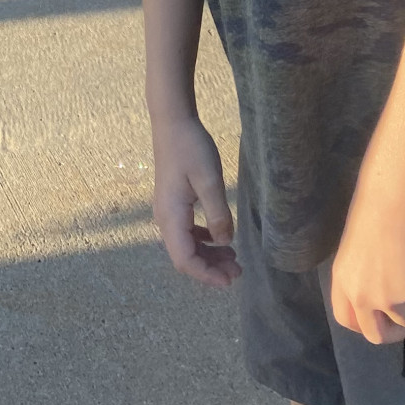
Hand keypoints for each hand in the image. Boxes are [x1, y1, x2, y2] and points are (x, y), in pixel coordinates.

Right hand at [152, 116, 239, 287]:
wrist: (173, 124)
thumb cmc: (191, 149)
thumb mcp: (210, 182)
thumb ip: (218, 215)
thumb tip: (225, 243)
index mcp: (171, 217)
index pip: (185, 260)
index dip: (206, 275)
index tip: (230, 280)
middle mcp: (165, 219)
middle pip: (185, 256)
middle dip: (210, 268)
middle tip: (238, 270)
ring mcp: (168, 211)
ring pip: (186, 245)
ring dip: (208, 255)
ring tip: (233, 257)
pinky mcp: (173, 203)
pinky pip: (186, 232)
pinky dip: (203, 240)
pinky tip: (219, 237)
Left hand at [329, 188, 404, 344]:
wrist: (392, 203)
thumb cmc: (374, 213)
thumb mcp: (357, 252)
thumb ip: (365, 277)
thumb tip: (384, 290)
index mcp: (342, 283)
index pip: (346, 319)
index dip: (363, 324)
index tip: (377, 320)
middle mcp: (361, 297)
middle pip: (376, 335)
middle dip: (393, 334)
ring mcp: (386, 300)